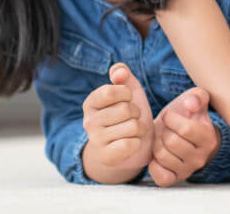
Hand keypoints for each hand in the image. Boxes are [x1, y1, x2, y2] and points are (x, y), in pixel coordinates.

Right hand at [81, 63, 153, 180]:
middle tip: (133, 119)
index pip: (110, 91)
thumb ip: (123, 74)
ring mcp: (96, 140)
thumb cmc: (128, 115)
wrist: (128, 147)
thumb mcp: (128, 91)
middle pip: (125, 109)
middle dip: (137, 113)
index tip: (127, 100)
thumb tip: (119, 72)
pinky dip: (138, 143)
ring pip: (132, 126)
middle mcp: (89, 122)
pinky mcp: (106, 157)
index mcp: (91, 103)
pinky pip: (131, 144)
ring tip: (134, 131)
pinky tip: (133, 144)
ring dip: (141, 128)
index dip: (127, 94)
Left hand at [148, 87, 218, 186]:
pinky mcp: (173, 180)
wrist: (183, 136)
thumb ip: (197, 96)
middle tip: (165, 129)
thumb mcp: (195, 99)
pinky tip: (158, 154)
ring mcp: (187, 171)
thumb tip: (190, 105)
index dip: (171, 119)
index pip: (185, 129)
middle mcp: (201, 158)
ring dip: (157, 144)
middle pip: (171, 142)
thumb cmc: (188, 116)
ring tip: (162, 139)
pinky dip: (153, 162)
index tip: (170, 116)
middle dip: (163, 131)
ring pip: (162, 156)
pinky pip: (158, 174)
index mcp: (209, 139)